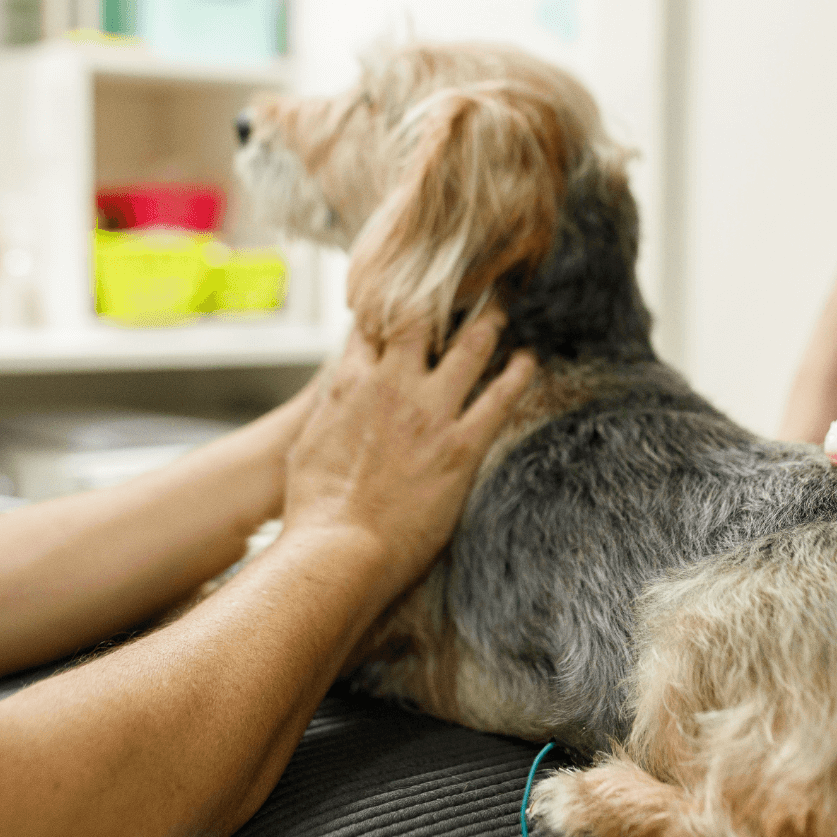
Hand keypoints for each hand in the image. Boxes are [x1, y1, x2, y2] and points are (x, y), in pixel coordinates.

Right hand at [284, 310, 535, 596]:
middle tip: (465, 284)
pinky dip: (519, 373)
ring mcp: (429, 412)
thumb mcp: (307, 446)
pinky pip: (500, 397)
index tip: (409, 297)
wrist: (336, 552)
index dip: (393, 305)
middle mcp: (391, 385)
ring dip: (490, 322)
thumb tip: (338, 399)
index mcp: (349, 384)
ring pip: (471, 345)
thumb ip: (331, 412)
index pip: (374, 323)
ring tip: (503, 307)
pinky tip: (529, 361)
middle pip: (422, 318)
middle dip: (443, 296)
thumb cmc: (314, 511)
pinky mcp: (461, 446)